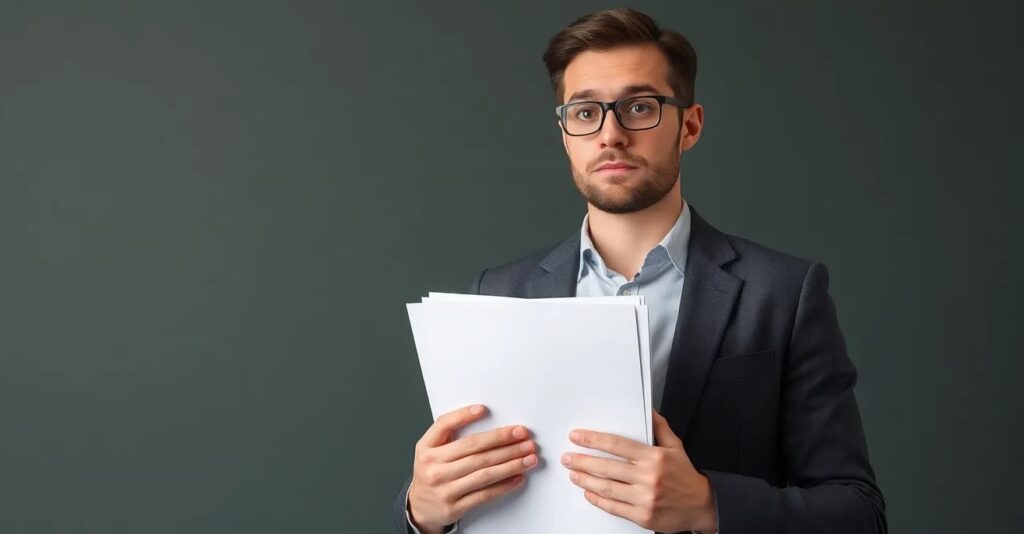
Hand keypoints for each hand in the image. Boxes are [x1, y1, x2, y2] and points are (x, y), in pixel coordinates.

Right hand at [408, 404, 538, 533]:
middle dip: (502, 440)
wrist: (420, 506)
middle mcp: (433, 468)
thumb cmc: (432, 471)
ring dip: (511, 463)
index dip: (463, 416)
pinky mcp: (455, 507)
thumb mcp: (431, 449)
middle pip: (473, 450)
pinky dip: (504, 485)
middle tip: (522, 435)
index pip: (444, 426)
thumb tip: (481, 416)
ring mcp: (444, 489)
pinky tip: (518, 476)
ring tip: (528, 456)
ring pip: (484, 472)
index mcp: (426, 448)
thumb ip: (449, 434)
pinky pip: (485, 494)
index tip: (484, 409)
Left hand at [561, 410, 717, 532]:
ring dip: (585, 480)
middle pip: (606, 467)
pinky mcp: (642, 516)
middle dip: (582, 461)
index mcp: (654, 457)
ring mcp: (644, 498)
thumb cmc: (685, 475)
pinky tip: (588, 492)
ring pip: (606, 487)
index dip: (593, 440)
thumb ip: (659, 427)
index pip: (617, 445)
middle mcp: (648, 477)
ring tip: (573, 473)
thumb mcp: (675, 446)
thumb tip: (647, 409)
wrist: (701, 506)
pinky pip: (613, 507)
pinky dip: (598, 499)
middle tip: (568, 457)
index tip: (577, 437)